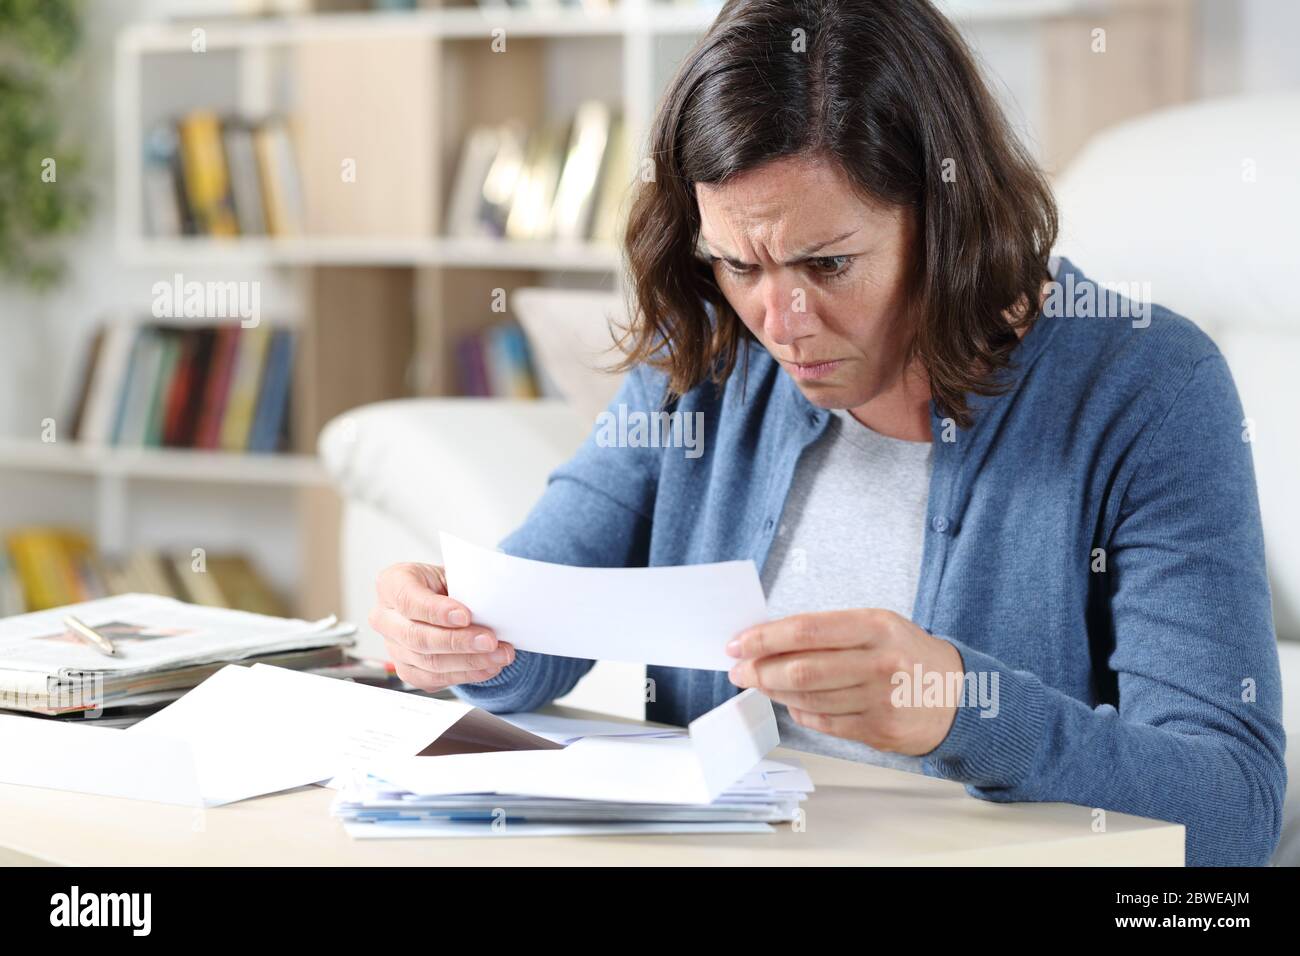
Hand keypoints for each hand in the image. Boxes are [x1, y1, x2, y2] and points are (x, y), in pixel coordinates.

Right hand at [368, 562, 514, 692]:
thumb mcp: (453, 572)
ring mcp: (394, 647)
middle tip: (489, 641)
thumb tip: (490, 604)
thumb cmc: (447, 584)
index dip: (437, 611)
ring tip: (499, 654)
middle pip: (417, 637)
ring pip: (428, 663)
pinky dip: (466, 674)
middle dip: (458, 641)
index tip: (465, 616)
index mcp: (392, 584)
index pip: (409, 601)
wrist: (445, 602)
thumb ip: (464, 585)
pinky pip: (435, 679)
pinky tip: (488, 666)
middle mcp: (385, 618)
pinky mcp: (407, 670)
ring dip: (469, 662)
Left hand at [725, 608, 962, 755]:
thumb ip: (829, 631)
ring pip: (807, 698)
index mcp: (876, 627)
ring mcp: (879, 700)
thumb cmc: (908, 654)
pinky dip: (799, 712)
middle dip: (759, 670)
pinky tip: (790, 702)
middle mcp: (879, 663)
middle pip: (802, 669)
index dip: (764, 638)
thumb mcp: (877, 626)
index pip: (806, 630)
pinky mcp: (878, 730)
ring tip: (759, 683)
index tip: (738, 643)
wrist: (959, 696)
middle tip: (739, 670)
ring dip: (774, 691)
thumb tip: (770, 639)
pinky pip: (823, 722)